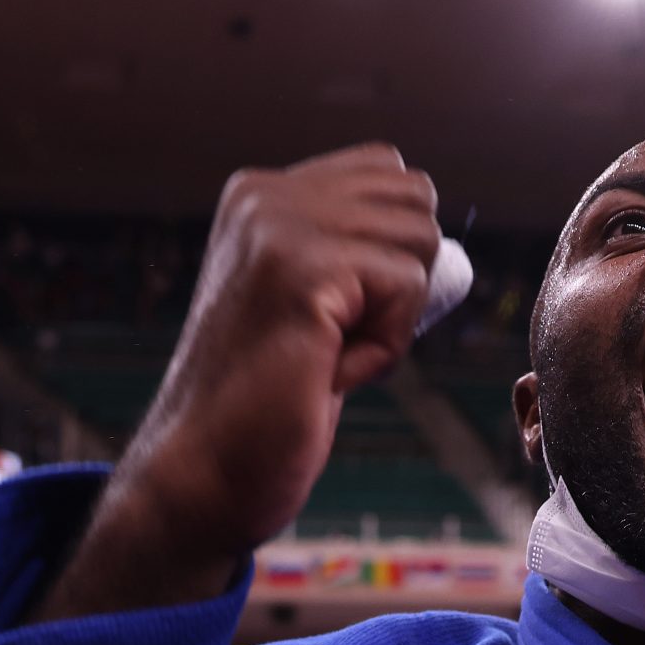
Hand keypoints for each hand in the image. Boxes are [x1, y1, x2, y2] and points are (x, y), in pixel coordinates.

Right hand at [39, 144, 441, 620]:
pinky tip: (325, 373)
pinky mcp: (301, 268)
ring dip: (393, 319)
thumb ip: (354, 251)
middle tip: (331, 342)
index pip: (391, 171)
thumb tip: (439, 229)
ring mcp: (277, 225)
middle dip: (401, 283)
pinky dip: (385, 346)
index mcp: (260, 193)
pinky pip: (409, 286)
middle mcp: (263, 194)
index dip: (394, 253)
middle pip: (416, 200)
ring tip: (324, 356)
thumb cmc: (268, 403)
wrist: (205, 473)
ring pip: (420, 241)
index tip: (334, 317)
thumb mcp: (313, 303)